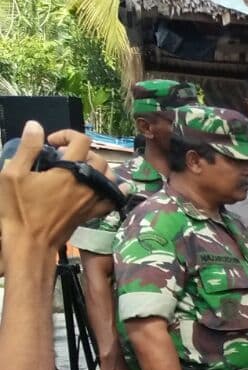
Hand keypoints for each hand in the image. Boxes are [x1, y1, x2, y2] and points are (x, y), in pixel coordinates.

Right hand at [0, 122, 111, 263]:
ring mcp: (93, 200)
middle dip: (81, 152)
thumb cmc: (19, 209)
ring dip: (97, 168)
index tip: (51, 142)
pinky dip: (113, 189)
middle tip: (61, 158)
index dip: (67, 134)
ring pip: (109, 176)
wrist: (30, 243)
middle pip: (98, 158)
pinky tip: (106, 186)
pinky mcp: (93, 213)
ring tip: (79, 170)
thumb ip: (28, 148)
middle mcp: (88, 184)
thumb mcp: (13, 174)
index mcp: (70, 171)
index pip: (82, 141)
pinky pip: (112, 198)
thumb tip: (36, 125)